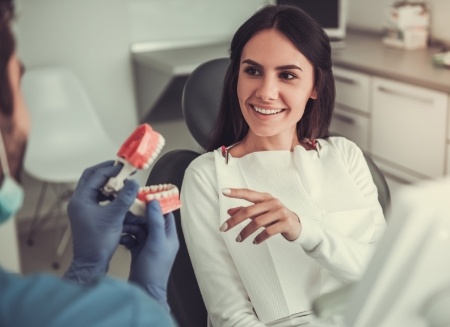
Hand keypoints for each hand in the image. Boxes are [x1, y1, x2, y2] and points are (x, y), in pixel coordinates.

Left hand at [63, 161, 138, 283]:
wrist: (91, 262)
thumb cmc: (100, 240)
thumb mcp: (115, 217)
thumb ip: (125, 197)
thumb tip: (134, 182)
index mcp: (81, 199)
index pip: (95, 176)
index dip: (110, 169)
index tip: (125, 166)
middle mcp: (78, 201)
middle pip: (91, 178)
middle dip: (106, 172)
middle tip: (121, 168)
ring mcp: (81, 208)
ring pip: (93, 187)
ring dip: (107, 182)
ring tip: (122, 180)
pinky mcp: (87, 215)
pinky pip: (96, 198)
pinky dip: (107, 193)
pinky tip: (119, 196)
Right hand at [120, 200, 178, 310]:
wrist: (144, 291)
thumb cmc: (153, 267)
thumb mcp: (156, 242)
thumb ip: (156, 221)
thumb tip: (154, 200)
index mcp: (169, 235)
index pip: (164, 214)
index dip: (155, 205)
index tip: (141, 196)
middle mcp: (160, 239)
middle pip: (149, 220)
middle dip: (137, 216)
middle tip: (125, 212)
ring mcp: (148, 245)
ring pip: (139, 229)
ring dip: (129, 226)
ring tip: (120, 226)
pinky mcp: (138, 251)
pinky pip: (132, 238)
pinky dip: (126, 237)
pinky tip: (119, 238)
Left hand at [220, 188, 301, 243]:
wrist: (297, 226)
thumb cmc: (276, 217)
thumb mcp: (261, 212)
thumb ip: (246, 210)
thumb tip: (229, 212)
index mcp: (265, 197)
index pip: (248, 193)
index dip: (236, 192)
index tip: (223, 191)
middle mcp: (272, 202)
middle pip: (249, 211)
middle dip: (234, 221)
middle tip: (223, 228)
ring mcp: (280, 212)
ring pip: (257, 222)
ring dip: (245, 232)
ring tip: (238, 239)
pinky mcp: (285, 223)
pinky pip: (269, 231)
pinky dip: (259, 238)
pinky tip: (254, 242)